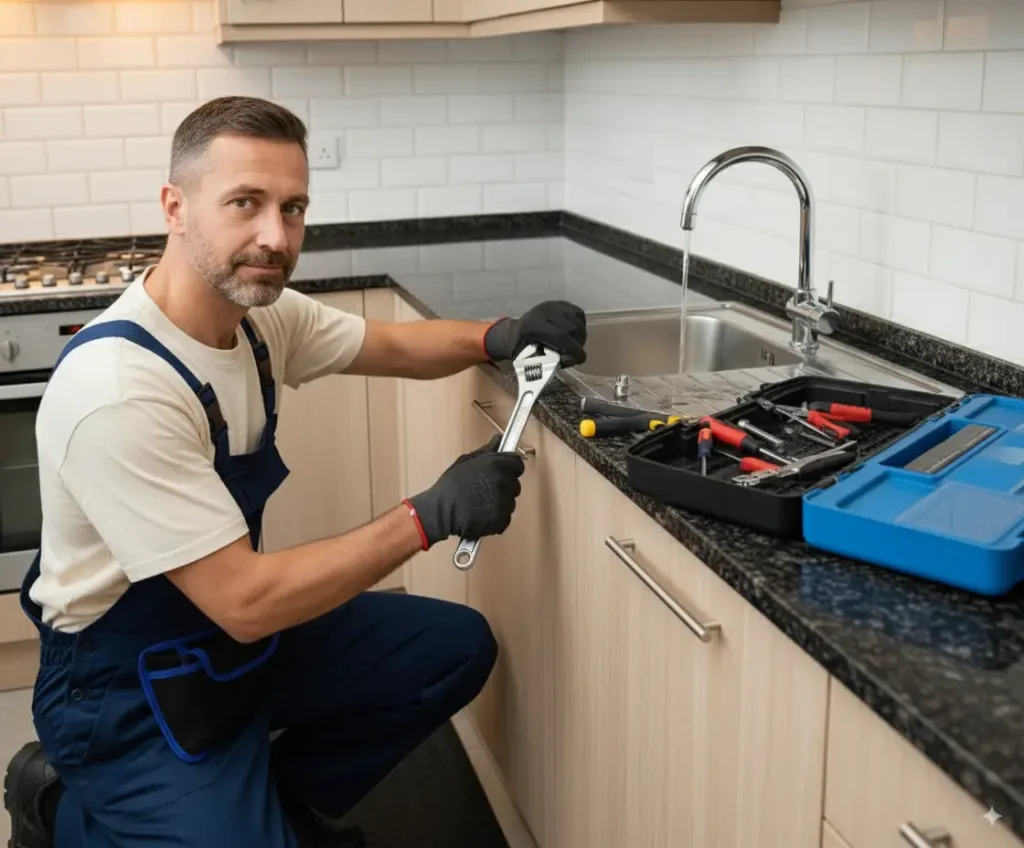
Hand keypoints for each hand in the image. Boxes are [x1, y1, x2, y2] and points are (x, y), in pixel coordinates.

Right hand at [404, 435, 525, 549]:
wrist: (441, 510)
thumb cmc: (451, 484)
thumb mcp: (466, 461)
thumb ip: (487, 451)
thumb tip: (500, 439)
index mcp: (497, 464)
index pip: (517, 465)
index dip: (510, 469)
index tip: (500, 474)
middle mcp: (504, 482)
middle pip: (515, 485)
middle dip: (504, 487)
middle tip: (484, 491)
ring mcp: (504, 502)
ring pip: (510, 503)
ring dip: (500, 504)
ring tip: (480, 504)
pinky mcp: (501, 520)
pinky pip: (505, 519)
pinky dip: (496, 519)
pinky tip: (481, 515)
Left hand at [483, 300, 586, 367]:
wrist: (515, 331)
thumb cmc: (522, 348)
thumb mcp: (530, 358)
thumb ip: (549, 360)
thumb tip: (570, 359)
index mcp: (533, 325)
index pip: (560, 336)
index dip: (574, 349)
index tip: (580, 359)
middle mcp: (544, 311)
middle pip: (572, 328)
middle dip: (578, 344)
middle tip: (578, 354)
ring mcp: (553, 305)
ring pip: (577, 320)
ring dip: (581, 335)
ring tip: (577, 345)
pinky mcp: (560, 303)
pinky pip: (578, 313)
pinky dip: (581, 324)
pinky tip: (576, 334)